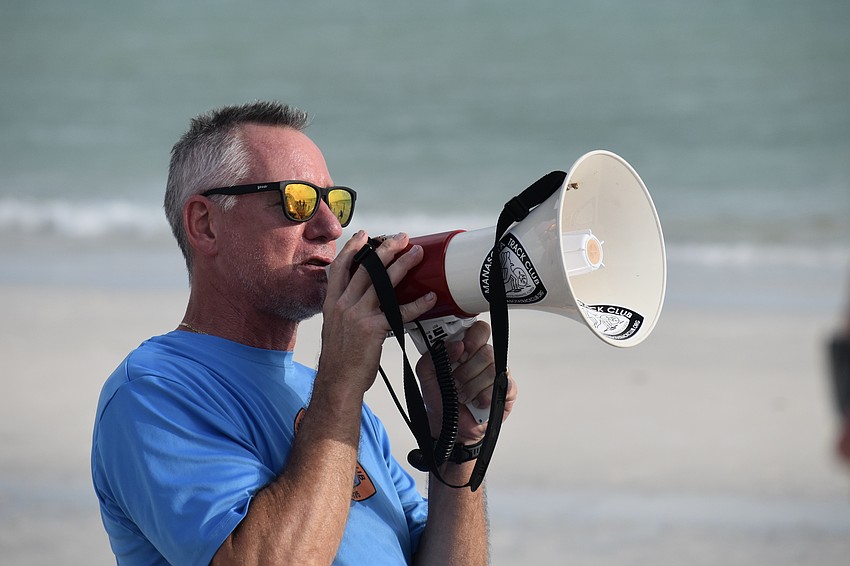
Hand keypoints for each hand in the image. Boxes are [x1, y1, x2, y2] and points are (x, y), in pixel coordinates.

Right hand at [318, 231, 436, 394]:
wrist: (337, 382)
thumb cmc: (339, 359)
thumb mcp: (335, 327)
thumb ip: (347, 310)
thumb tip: (364, 299)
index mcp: (332, 303)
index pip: (340, 268)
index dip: (352, 249)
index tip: (364, 236)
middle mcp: (343, 305)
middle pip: (365, 268)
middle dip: (384, 249)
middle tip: (400, 237)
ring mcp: (358, 315)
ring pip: (383, 283)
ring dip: (402, 265)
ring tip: (416, 253)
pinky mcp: (373, 330)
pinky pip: (400, 313)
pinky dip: (417, 304)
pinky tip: (430, 297)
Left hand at [416, 320, 516, 444]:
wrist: (449, 427)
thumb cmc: (440, 399)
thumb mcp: (426, 374)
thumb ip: (433, 355)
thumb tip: (455, 345)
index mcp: (467, 350)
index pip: (479, 330)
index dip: (471, 339)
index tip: (460, 353)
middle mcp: (484, 359)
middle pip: (487, 350)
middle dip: (467, 369)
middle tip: (457, 379)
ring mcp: (497, 374)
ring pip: (492, 369)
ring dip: (473, 386)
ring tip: (463, 395)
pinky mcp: (507, 391)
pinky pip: (502, 386)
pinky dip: (485, 396)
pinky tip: (477, 402)